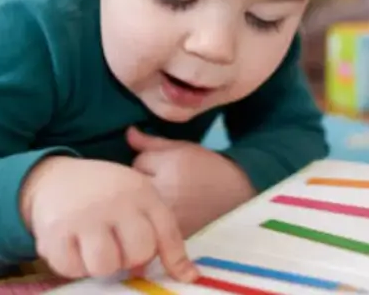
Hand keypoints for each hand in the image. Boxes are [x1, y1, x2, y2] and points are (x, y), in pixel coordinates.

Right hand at [20, 156, 198, 280]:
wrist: (56, 177)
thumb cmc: (107, 195)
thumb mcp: (139, 199)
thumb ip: (163, 234)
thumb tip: (188, 276)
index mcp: (140, 192)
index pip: (166, 232)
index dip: (175, 260)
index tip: (185, 277)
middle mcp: (114, 201)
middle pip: (137, 254)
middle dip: (129, 259)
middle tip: (117, 247)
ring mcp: (84, 215)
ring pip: (105, 266)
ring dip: (101, 266)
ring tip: (95, 248)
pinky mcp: (55, 230)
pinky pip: (72, 269)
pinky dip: (73, 266)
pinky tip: (74, 248)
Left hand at [127, 127, 254, 234]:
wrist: (240, 196)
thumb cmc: (211, 168)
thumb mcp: (183, 148)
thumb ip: (152, 143)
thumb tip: (128, 133)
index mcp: (168, 168)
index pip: (138, 163)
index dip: (147, 163)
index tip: (162, 167)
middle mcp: (164, 195)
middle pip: (135, 187)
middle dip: (142, 184)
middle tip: (163, 183)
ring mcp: (167, 220)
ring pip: (141, 208)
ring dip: (146, 204)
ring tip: (166, 199)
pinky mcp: (172, 236)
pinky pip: (150, 226)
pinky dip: (154, 221)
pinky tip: (166, 215)